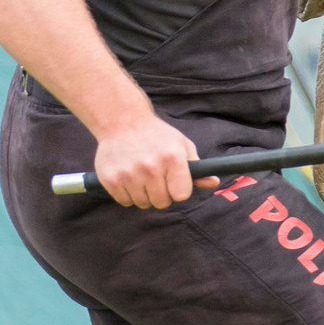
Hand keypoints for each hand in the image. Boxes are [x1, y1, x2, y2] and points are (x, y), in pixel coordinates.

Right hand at [91, 111, 216, 207]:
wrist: (122, 121)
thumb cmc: (157, 135)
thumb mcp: (181, 145)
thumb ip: (196, 167)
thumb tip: (212, 182)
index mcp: (172, 158)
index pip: (181, 195)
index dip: (179, 190)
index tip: (175, 182)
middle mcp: (150, 167)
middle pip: (162, 202)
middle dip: (162, 194)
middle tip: (156, 178)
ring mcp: (129, 174)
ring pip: (143, 203)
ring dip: (144, 194)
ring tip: (141, 175)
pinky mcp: (111, 179)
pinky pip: (125, 201)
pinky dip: (128, 194)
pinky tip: (128, 176)